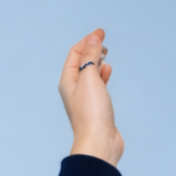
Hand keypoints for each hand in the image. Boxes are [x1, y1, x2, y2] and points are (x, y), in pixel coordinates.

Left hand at [60, 28, 123, 168]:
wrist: (98, 142)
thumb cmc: (92, 112)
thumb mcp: (90, 77)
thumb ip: (91, 56)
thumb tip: (93, 39)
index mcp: (67, 82)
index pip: (74, 54)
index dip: (87, 41)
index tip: (102, 33)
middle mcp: (73, 90)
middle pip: (80, 63)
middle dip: (92, 50)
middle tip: (105, 45)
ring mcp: (85, 99)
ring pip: (90, 73)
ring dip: (98, 62)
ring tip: (106, 58)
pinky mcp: (96, 106)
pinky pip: (97, 85)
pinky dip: (102, 75)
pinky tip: (108, 73)